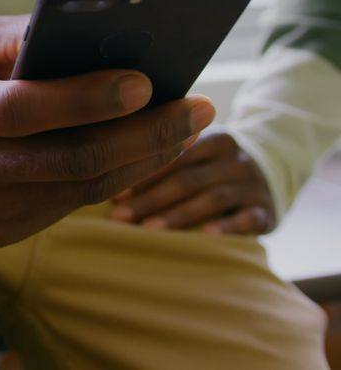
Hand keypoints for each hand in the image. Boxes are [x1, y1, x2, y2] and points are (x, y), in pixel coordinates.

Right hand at [0, 15, 215, 246]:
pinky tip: (149, 150)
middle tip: (196, 108)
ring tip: (188, 124)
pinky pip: (73, 207)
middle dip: (141, 134)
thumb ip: (23, 34)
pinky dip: (120, 177)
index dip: (82, 100)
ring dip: (145, 157)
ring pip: (81, 189)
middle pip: (65, 160)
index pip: (17, 111)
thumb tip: (98, 30)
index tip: (143, 82)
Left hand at [108, 131, 275, 234]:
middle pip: (188, 178)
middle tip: (119, 217)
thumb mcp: (195, 153)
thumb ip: (162, 154)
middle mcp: (236, 157)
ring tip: (148, 230)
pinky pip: (248, 218)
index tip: (113, 192)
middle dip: (150, 198)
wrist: (271, 178)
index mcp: (213, 138)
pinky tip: (203, 237)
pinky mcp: (268, 210)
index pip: (174, 154)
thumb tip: (103, 170)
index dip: (142, 173)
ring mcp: (254, 183)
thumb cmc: (211, 169)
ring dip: (178, 215)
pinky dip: (226, 227)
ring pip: (213, 198)